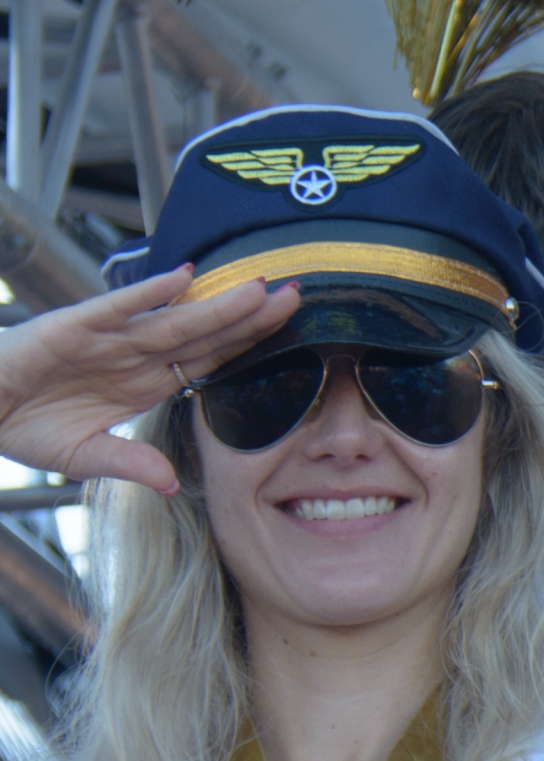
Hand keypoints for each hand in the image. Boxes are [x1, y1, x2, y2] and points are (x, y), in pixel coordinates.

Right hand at [0, 267, 297, 492]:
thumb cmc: (22, 422)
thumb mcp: (83, 455)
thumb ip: (130, 463)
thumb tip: (170, 482)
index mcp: (143, 382)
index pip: (208, 361)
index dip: (247, 348)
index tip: (290, 336)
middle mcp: (133, 355)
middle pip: (205, 334)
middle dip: (251, 317)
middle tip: (298, 295)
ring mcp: (107, 338)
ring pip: (174, 318)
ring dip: (217, 304)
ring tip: (260, 288)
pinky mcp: (73, 326)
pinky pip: (118, 306)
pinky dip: (150, 292)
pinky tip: (185, 278)